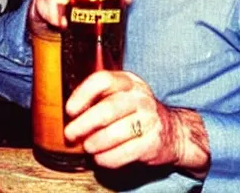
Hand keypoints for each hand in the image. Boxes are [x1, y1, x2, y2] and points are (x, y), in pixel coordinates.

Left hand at [64, 70, 209, 176]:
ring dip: (95, 143)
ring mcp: (149, 119)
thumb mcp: (120, 94)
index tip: (70, 110)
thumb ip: (98, 97)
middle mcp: (140, 97)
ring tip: (87, 147)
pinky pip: (125, 153)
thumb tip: (68, 112)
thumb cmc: (134, 112)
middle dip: (84, 124)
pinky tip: (100, 158)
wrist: (171, 130)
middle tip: (70, 134)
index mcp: (128, 81)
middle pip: (108, 109)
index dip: (83, 94)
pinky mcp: (153, 142)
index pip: (102, 80)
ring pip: (115, 133)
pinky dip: (107, 158)